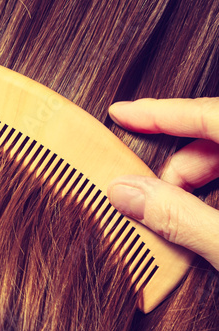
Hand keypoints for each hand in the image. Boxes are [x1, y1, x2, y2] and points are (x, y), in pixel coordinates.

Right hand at [107, 98, 218, 270]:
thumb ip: (178, 217)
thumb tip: (124, 194)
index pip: (206, 112)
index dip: (159, 112)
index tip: (121, 112)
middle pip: (211, 136)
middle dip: (174, 167)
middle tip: (147, 196)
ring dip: (191, 183)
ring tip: (174, 217)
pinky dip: (210, 192)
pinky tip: (199, 218)